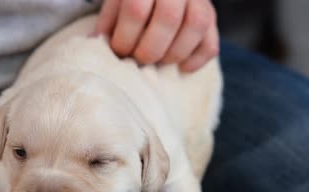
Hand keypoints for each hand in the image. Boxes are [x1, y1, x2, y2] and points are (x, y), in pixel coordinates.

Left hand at [94, 0, 218, 71]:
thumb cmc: (131, 0)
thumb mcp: (117, 1)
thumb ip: (108, 19)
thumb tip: (96, 42)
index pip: (137, 9)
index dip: (125, 37)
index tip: (118, 50)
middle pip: (169, 18)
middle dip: (149, 49)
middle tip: (138, 59)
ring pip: (196, 25)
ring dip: (174, 53)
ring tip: (157, 61)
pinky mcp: (212, 18)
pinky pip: (211, 43)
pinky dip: (195, 60)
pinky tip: (180, 67)